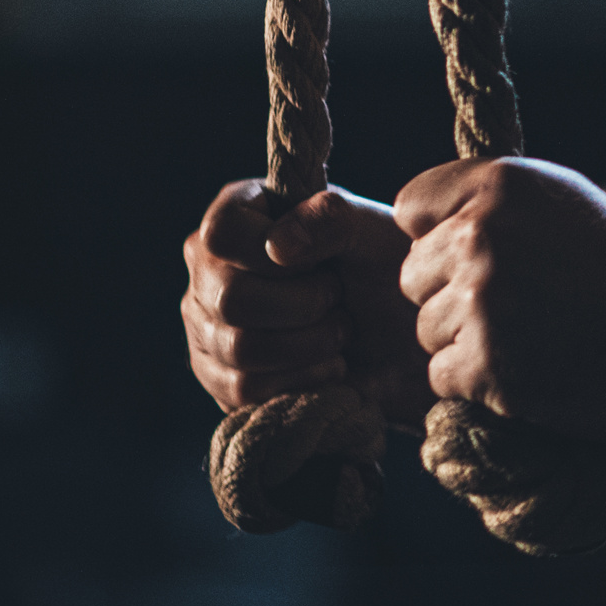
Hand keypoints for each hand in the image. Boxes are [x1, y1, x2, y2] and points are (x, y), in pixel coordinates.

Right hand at [181, 179, 434, 425]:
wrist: (399, 328)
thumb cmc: (380, 263)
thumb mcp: (370, 228)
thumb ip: (328, 220)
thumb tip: (279, 247)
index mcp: (238, 214)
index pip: (222, 233)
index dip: (271, 254)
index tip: (318, 262)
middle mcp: (209, 269)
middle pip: (230, 299)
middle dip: (305, 306)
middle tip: (338, 299)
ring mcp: (206, 326)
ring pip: (238, 349)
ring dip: (309, 345)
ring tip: (338, 332)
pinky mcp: (219, 378)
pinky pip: (243, 391)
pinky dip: (300, 379)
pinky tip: (326, 363)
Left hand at [396, 157, 605, 442]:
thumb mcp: (566, 201)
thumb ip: (494, 200)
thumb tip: (418, 221)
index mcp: (503, 183)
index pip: (412, 207)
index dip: (437, 234)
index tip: (478, 255)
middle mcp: (483, 234)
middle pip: (413, 274)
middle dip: (451, 293)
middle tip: (519, 305)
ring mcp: (482, 301)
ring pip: (426, 328)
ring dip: (467, 341)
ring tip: (532, 337)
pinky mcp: (484, 364)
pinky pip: (442, 376)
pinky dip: (478, 383)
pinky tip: (530, 369)